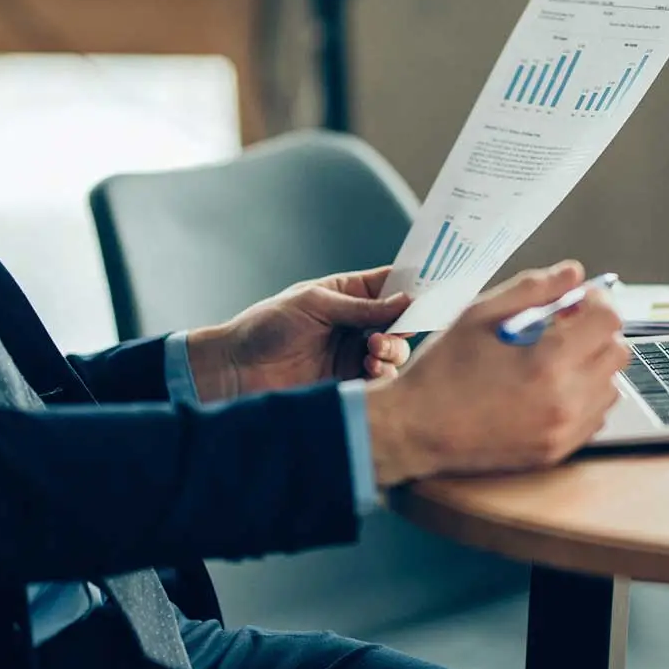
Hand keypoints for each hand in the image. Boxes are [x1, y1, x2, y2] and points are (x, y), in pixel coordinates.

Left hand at [186, 266, 413, 400]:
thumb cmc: (267, 326)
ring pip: (395, 352)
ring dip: (393, 350)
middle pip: (400, 322)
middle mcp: (356, 324)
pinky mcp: (350, 382)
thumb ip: (361, 307)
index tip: (432, 290)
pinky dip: (384, 374)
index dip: (413, 287)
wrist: (236, 369)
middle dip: (404, 325)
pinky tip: (370, 369)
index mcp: (347, 295)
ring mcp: (354, 354)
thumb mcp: (315, 305)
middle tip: (390, 331)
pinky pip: (381, 379)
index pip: (390, 286)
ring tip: (373, 351)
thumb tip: (406, 301)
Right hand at [365, 261, 629, 486]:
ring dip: (592, 366)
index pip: (608, 321)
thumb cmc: (441, 370)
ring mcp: (563, 431)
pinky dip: (583, 397)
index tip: (575, 300)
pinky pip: (595, 416)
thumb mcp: (478, 314)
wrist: (416, 429)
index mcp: (547, 362)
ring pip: (611, 386)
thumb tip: (573, 273)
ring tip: (553, 360)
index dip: (596, 301)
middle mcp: (564, 401)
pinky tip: (549, 388)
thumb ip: (532, 288)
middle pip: (618, 353)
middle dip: (596, 332)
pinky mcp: (557, 452)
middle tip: (563, 327)